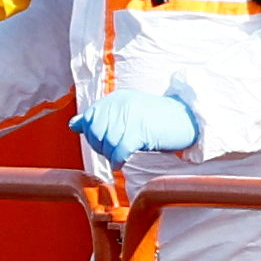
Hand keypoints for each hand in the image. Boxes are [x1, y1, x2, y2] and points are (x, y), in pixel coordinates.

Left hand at [77, 76, 201, 164]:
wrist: (186, 121)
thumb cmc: (156, 122)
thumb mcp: (126, 115)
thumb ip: (100, 118)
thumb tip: (74, 124)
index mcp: (116, 98)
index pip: (90, 118)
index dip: (95, 137)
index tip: (107, 145)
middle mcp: (121, 103)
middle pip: (96, 132)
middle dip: (102, 147)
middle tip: (115, 153)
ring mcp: (130, 114)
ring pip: (107, 142)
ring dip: (112, 155)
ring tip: (121, 157)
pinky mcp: (139, 129)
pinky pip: (119, 150)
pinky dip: (119, 160)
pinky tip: (123, 162)